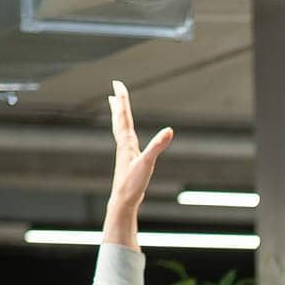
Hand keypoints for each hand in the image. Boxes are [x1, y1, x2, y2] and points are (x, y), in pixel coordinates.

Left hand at [107, 81, 172, 212]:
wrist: (123, 201)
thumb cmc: (133, 183)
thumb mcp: (148, 163)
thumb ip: (158, 146)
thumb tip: (170, 130)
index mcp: (127, 142)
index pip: (124, 116)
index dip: (122, 99)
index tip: (118, 83)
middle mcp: (124, 144)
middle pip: (119, 119)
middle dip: (119, 103)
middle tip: (115, 89)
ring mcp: (124, 153)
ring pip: (120, 129)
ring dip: (118, 116)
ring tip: (115, 106)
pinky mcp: (127, 161)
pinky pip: (124, 140)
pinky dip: (124, 132)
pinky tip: (127, 136)